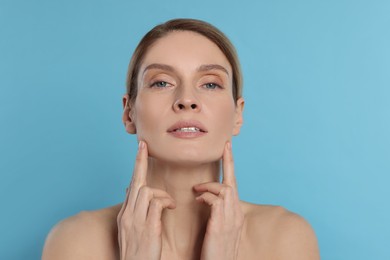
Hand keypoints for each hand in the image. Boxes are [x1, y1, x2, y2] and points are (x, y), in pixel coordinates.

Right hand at [117, 141, 175, 259]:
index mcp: (126, 214)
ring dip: (161, 193)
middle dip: (140, 162)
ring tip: (169, 204)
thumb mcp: (131, 229)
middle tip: (144, 146)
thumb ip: (134, 210)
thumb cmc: (139, 251)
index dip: (136, 166)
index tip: (140, 148)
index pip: (131, 184)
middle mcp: (128, 214)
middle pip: (135, 182)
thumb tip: (131, 190)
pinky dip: (165, 202)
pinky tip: (171, 208)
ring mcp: (136, 220)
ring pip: (146, 190)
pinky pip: (156, 203)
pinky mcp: (147, 227)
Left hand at [193, 142, 243, 259]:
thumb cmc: (215, 250)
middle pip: (232, 183)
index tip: (228, 148)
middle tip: (224, 147)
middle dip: (229, 163)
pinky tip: (198, 200)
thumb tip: (210, 200)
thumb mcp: (219, 228)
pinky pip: (215, 200)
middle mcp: (236, 214)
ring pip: (225, 189)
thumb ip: (218, 212)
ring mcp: (230, 220)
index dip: (231, 166)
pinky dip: (206, 196)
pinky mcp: (221, 225)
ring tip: (197, 190)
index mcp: (236, 214)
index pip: (234, 186)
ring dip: (209, 186)